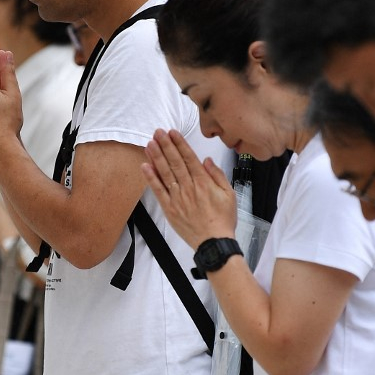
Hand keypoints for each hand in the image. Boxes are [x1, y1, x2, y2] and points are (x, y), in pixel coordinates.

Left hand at [141, 128, 236, 248]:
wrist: (214, 242)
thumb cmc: (223, 219)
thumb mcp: (229, 194)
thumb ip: (217, 175)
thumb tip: (206, 160)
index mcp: (204, 182)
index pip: (189, 157)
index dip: (179, 143)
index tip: (172, 132)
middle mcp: (189, 187)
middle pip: (175, 162)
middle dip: (166, 145)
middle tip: (158, 132)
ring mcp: (178, 198)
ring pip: (165, 173)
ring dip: (156, 157)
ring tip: (150, 143)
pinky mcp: (170, 209)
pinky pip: (158, 191)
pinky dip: (151, 178)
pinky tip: (145, 166)